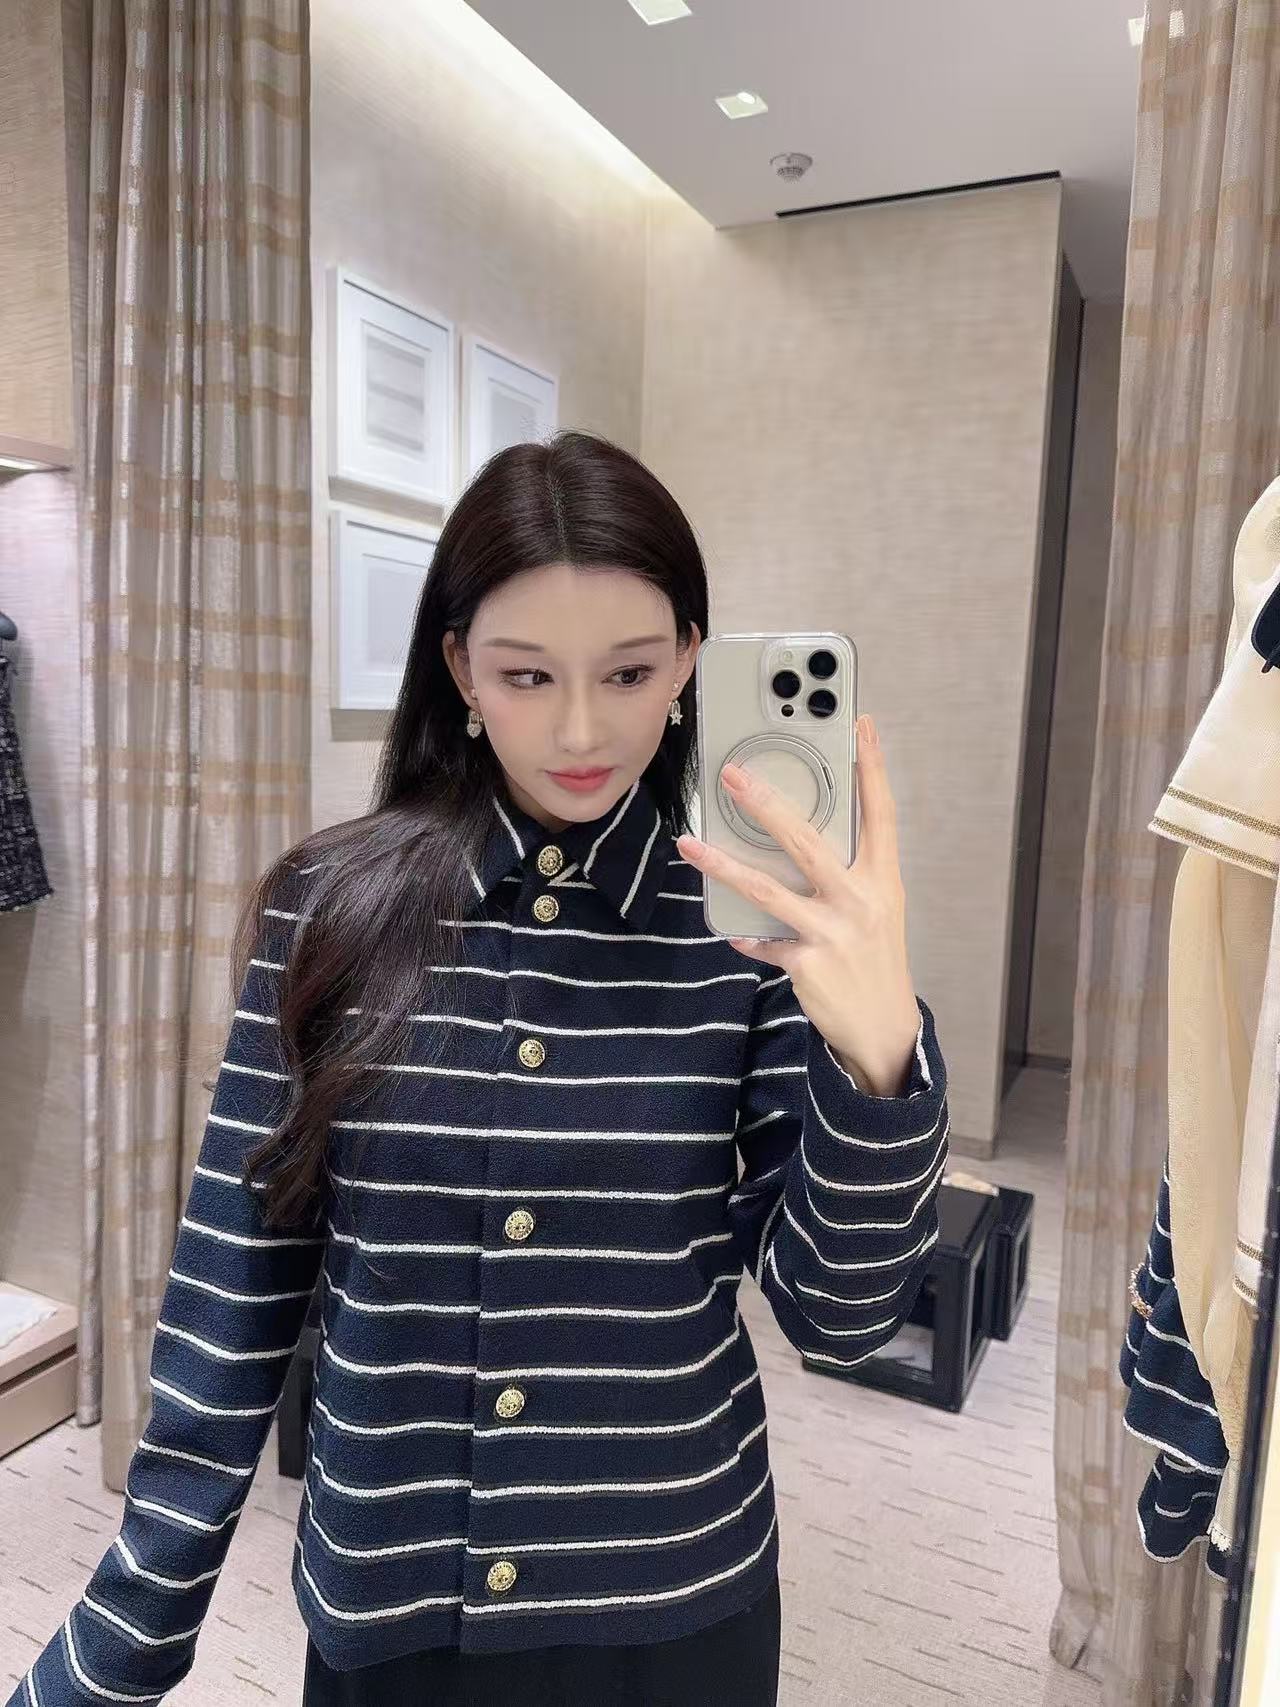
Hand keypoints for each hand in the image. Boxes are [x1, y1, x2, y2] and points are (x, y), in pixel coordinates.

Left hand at [675, 714, 919, 1097]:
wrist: (884, 1028)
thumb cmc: (874, 960)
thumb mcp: (875, 909)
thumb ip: (845, 873)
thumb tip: (794, 840)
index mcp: (882, 880)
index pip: (880, 813)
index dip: (872, 767)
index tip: (860, 725)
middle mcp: (861, 901)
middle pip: (807, 841)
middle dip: (766, 804)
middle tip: (733, 775)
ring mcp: (834, 932)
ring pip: (768, 889)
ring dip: (723, 865)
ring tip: (691, 845)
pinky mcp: (808, 963)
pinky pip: (762, 939)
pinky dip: (747, 936)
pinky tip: (735, 932)